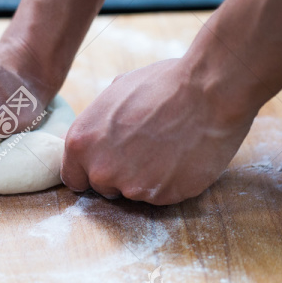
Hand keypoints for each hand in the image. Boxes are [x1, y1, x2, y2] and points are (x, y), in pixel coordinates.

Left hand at [60, 58, 256, 204]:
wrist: (208, 92)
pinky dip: (169, 182)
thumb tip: (93, 137)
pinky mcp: (161, 197)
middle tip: (143, 149)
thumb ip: (97, 123)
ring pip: (132, 193)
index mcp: (80, 143)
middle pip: (102, 187)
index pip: (73, 177)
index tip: (105, 163)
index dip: (89, 170)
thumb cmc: (163, 85)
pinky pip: (159, 195)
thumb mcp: (115, 93)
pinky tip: (181, 157)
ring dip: (144, 178)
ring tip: (166, 147)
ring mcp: (131, 187)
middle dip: (118, 174)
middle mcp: (100, 170)